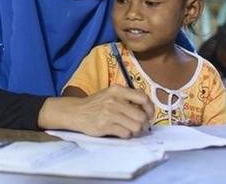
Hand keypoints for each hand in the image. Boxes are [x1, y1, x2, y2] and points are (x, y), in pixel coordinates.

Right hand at [39, 85, 153, 137]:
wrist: (76, 112)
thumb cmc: (95, 104)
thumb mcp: (110, 94)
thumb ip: (127, 98)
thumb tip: (147, 109)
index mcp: (117, 90)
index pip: (143, 98)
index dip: (150, 108)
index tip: (148, 114)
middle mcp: (114, 100)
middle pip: (141, 116)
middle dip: (144, 124)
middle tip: (140, 126)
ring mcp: (109, 113)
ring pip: (136, 127)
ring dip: (136, 131)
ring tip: (130, 130)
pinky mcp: (105, 126)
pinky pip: (125, 134)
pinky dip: (126, 135)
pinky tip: (121, 132)